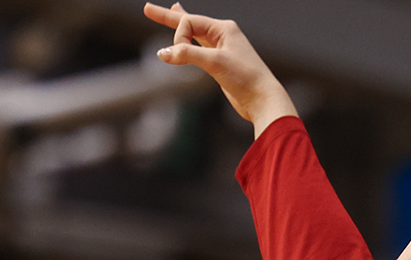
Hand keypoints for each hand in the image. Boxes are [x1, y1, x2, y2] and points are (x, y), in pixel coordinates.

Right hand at [142, 3, 296, 130]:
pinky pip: (200, 48)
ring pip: (195, 34)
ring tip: (172, 11)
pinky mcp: (220, 65)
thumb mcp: (215, 62)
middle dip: (169, 16)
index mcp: (224, 28)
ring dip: (180, 26)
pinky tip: (186, 40)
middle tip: (147, 9)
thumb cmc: (245, 78)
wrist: (263, 100)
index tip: (178, 54)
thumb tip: (162, 54)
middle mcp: (223, 35)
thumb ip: (188, 54)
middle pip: (190, 22)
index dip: (178, 36)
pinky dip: (189, 43)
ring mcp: (222, 49)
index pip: (190, 22)